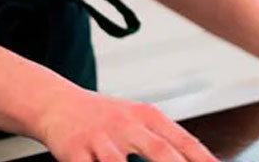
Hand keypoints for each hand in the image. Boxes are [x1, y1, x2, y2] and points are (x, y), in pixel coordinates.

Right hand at [33, 84, 215, 161]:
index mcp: (146, 117)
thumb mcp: (136, 119)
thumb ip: (163, 139)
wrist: (56, 102)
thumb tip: (197, 157)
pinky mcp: (74, 150)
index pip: (182, 140)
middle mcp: (126, 125)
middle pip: (159, 151)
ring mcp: (100, 138)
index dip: (202, 158)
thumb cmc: (103, 117)